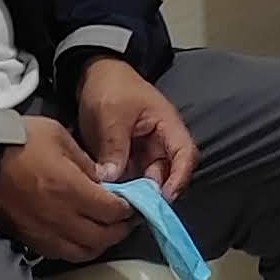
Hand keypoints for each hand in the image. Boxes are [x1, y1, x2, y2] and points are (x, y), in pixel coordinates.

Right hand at [0, 117, 138, 262]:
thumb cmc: (21, 141)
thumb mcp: (62, 138)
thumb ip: (87, 164)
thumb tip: (105, 183)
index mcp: (70, 189)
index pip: (112, 211)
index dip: (128, 209)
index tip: (134, 202)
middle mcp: (60, 217)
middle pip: (103, 237)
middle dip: (120, 229)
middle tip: (126, 218)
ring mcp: (43, 231)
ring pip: (84, 252)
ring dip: (101, 244)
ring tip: (106, 229)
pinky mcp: (28, 238)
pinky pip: (61, 254)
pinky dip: (78, 249)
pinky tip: (81, 236)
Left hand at [71, 55, 194, 198]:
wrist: (93, 73)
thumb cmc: (111, 86)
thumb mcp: (111, 114)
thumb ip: (114, 146)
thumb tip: (111, 180)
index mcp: (167, 126)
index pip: (185, 155)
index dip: (179, 178)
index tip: (164, 198)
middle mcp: (160, 142)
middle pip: (166, 173)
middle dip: (151, 192)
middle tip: (130, 205)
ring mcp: (144, 151)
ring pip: (146, 179)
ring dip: (134, 191)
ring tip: (116, 201)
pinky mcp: (128, 157)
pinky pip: (129, 177)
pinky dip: (121, 186)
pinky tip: (107, 194)